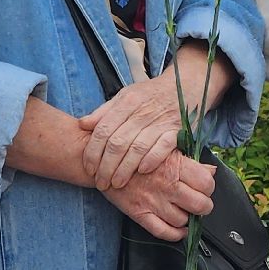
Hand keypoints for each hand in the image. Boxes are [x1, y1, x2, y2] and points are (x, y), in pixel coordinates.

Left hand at [79, 46, 232, 188]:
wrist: (185, 85)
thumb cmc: (151, 95)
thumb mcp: (126, 96)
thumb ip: (104, 112)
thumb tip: (82, 124)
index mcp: (127, 102)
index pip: (103, 130)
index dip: (92, 152)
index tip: (88, 168)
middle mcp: (142, 111)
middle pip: (118, 143)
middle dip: (106, 167)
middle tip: (100, 183)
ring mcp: (161, 121)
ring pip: (137, 148)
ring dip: (124, 169)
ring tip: (116, 184)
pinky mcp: (177, 130)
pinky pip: (163, 147)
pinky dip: (152, 160)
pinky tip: (142, 172)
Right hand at [99, 151, 216, 241]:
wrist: (105, 161)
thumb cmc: (137, 153)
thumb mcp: (166, 148)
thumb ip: (190, 161)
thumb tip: (211, 171)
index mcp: (175, 165)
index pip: (206, 183)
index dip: (208, 188)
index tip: (204, 188)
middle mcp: (167, 185)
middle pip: (200, 205)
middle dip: (204, 206)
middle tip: (200, 204)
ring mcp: (153, 201)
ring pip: (183, 220)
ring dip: (188, 218)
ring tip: (185, 212)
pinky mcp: (139, 213)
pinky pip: (163, 232)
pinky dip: (175, 234)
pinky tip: (179, 229)